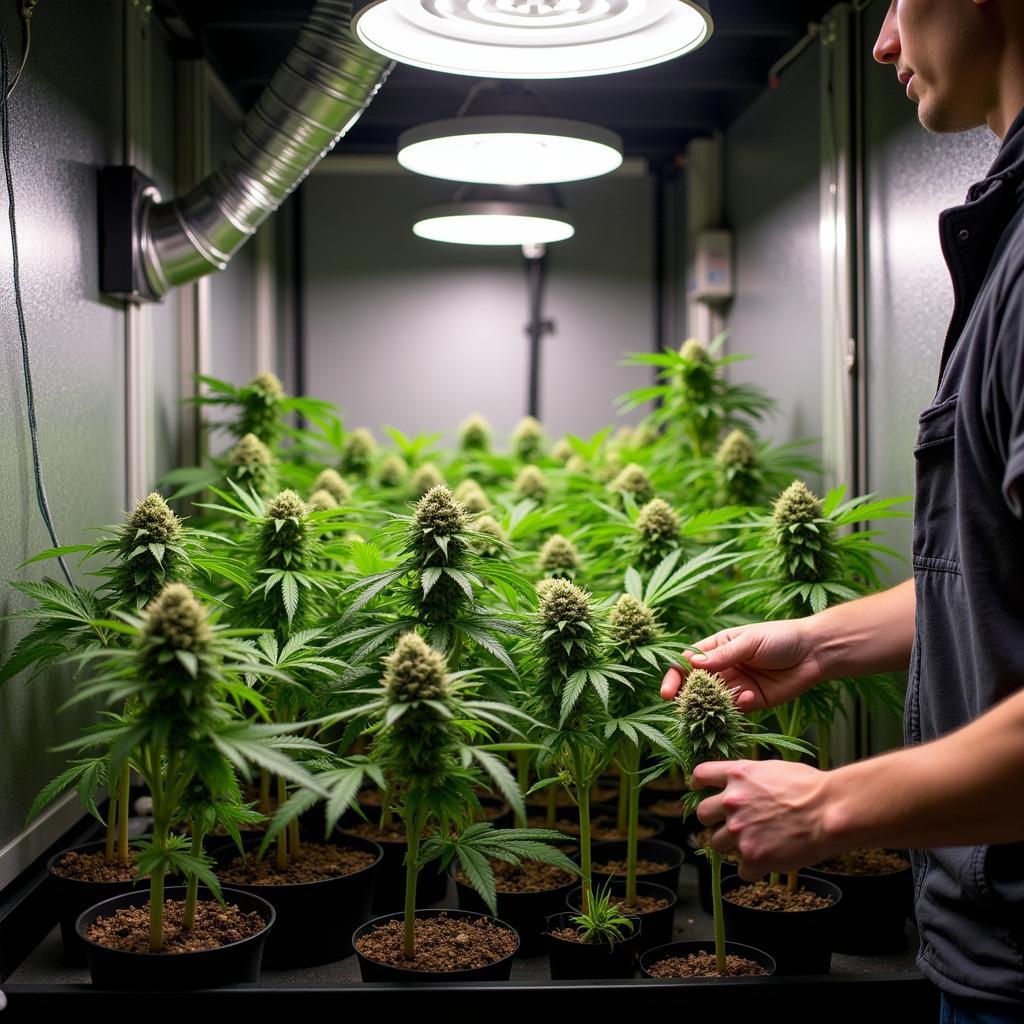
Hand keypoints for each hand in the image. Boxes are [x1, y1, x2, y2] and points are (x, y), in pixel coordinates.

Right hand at [660, 619, 826, 710]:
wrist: (815, 652)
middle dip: (689, 697)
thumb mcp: (749, 642)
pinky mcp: (752, 701)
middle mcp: (723, 668)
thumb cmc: (780, 638)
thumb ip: (722, 656)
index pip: (688, 663)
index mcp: (717, 648)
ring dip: (714, 704)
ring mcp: (737, 685)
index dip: (675, 676)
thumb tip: (691, 664)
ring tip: (721, 702)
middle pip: (697, 685)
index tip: (667, 692)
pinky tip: (750, 696)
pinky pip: (736, 708)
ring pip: (714, 700)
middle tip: (686, 707)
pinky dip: (738, 705)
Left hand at [691, 759, 834, 879]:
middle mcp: (732, 801)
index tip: (697, 789)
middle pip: (703, 815)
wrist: (829, 812)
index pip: (700, 774)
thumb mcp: (774, 769)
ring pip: (717, 845)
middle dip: (713, 821)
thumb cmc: (811, 788)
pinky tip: (767, 863)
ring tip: (754, 844)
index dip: (697, 783)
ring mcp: (739, 830)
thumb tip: (742, 786)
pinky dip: (752, 869)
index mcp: (738, 775)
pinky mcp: (753, 856)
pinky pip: (741, 870)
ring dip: (732, 846)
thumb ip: (751, 779)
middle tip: (729, 825)